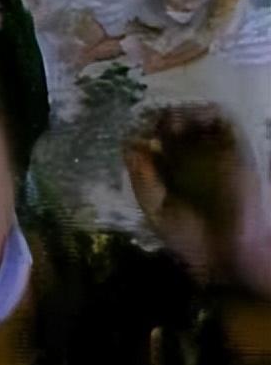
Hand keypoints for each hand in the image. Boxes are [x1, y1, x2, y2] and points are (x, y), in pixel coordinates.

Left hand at [124, 103, 270, 296]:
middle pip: (169, 126)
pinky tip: (192, 120)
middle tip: (149, 123)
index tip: (130, 134)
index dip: (138, 134)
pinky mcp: (235, 149)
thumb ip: (142, 180)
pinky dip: (207, 113)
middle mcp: (187, 159)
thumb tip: (130, 147)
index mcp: (166, 173)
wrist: (227, 251)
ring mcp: (211, 152)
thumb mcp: (156, 210)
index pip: (149, 143)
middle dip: (156, 120)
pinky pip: (223, 122)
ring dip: (180, 113)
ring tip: (169, 122)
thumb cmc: (189, 236)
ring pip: (195, 119)